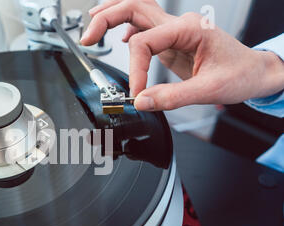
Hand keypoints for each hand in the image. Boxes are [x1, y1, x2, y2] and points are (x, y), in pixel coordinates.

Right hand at [81, 1, 283, 110]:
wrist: (255, 72)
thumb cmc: (240, 74)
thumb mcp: (209, 90)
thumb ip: (172, 97)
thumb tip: (141, 101)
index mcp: (188, 29)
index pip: (144, 42)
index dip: (134, 70)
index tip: (136, 93)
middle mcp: (179, 24)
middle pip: (133, 6)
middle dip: (106, 19)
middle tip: (87, 38)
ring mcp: (174, 30)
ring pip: (136, 9)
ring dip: (112, 14)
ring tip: (92, 26)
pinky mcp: (171, 41)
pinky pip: (143, 26)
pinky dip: (125, 27)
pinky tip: (117, 37)